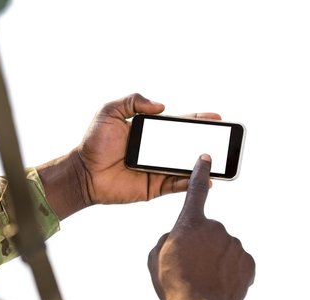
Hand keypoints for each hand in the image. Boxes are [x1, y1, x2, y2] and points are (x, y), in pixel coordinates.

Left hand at [75, 93, 220, 204]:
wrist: (83, 172)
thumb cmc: (93, 142)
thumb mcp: (110, 112)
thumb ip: (133, 101)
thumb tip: (161, 106)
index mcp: (149, 133)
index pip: (178, 125)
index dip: (197, 120)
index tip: (216, 117)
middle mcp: (156, 151)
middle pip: (187, 145)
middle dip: (207, 141)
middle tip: (225, 138)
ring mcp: (157, 170)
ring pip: (186, 166)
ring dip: (202, 163)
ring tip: (220, 159)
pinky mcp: (153, 187)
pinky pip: (176, 185)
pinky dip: (191, 183)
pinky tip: (205, 179)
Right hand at [147, 154, 254, 299]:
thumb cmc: (172, 283)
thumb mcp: (155, 257)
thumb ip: (166, 239)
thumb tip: (177, 237)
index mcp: (191, 223)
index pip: (195, 191)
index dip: (199, 172)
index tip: (206, 157)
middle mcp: (216, 228)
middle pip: (207, 232)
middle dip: (200, 246)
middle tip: (190, 268)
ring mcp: (234, 245)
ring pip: (223, 248)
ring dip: (215, 260)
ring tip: (203, 280)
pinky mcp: (248, 262)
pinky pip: (237, 263)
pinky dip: (229, 272)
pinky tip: (218, 285)